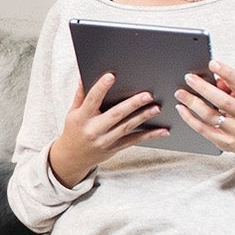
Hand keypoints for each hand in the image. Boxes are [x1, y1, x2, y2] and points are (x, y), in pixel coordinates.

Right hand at [46, 73, 166, 187]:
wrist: (72, 158)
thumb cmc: (73, 131)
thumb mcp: (72, 113)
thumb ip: (80, 96)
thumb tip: (83, 77)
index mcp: (81, 118)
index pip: (92, 100)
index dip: (101, 88)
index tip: (111, 76)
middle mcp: (93, 130)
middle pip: (115, 115)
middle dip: (132, 104)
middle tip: (147, 95)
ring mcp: (104, 141)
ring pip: (127, 127)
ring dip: (142, 117)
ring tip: (156, 108)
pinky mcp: (114, 148)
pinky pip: (133, 141)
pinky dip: (149, 136)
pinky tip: (162, 131)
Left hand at [173, 59, 234, 170]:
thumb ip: (228, 87)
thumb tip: (215, 78)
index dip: (227, 72)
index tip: (212, 63)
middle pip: (222, 101)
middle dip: (204, 89)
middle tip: (189, 78)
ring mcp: (233, 129)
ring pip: (210, 116)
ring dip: (193, 103)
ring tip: (179, 93)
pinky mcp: (223, 140)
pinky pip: (203, 129)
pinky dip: (190, 118)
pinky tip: (181, 109)